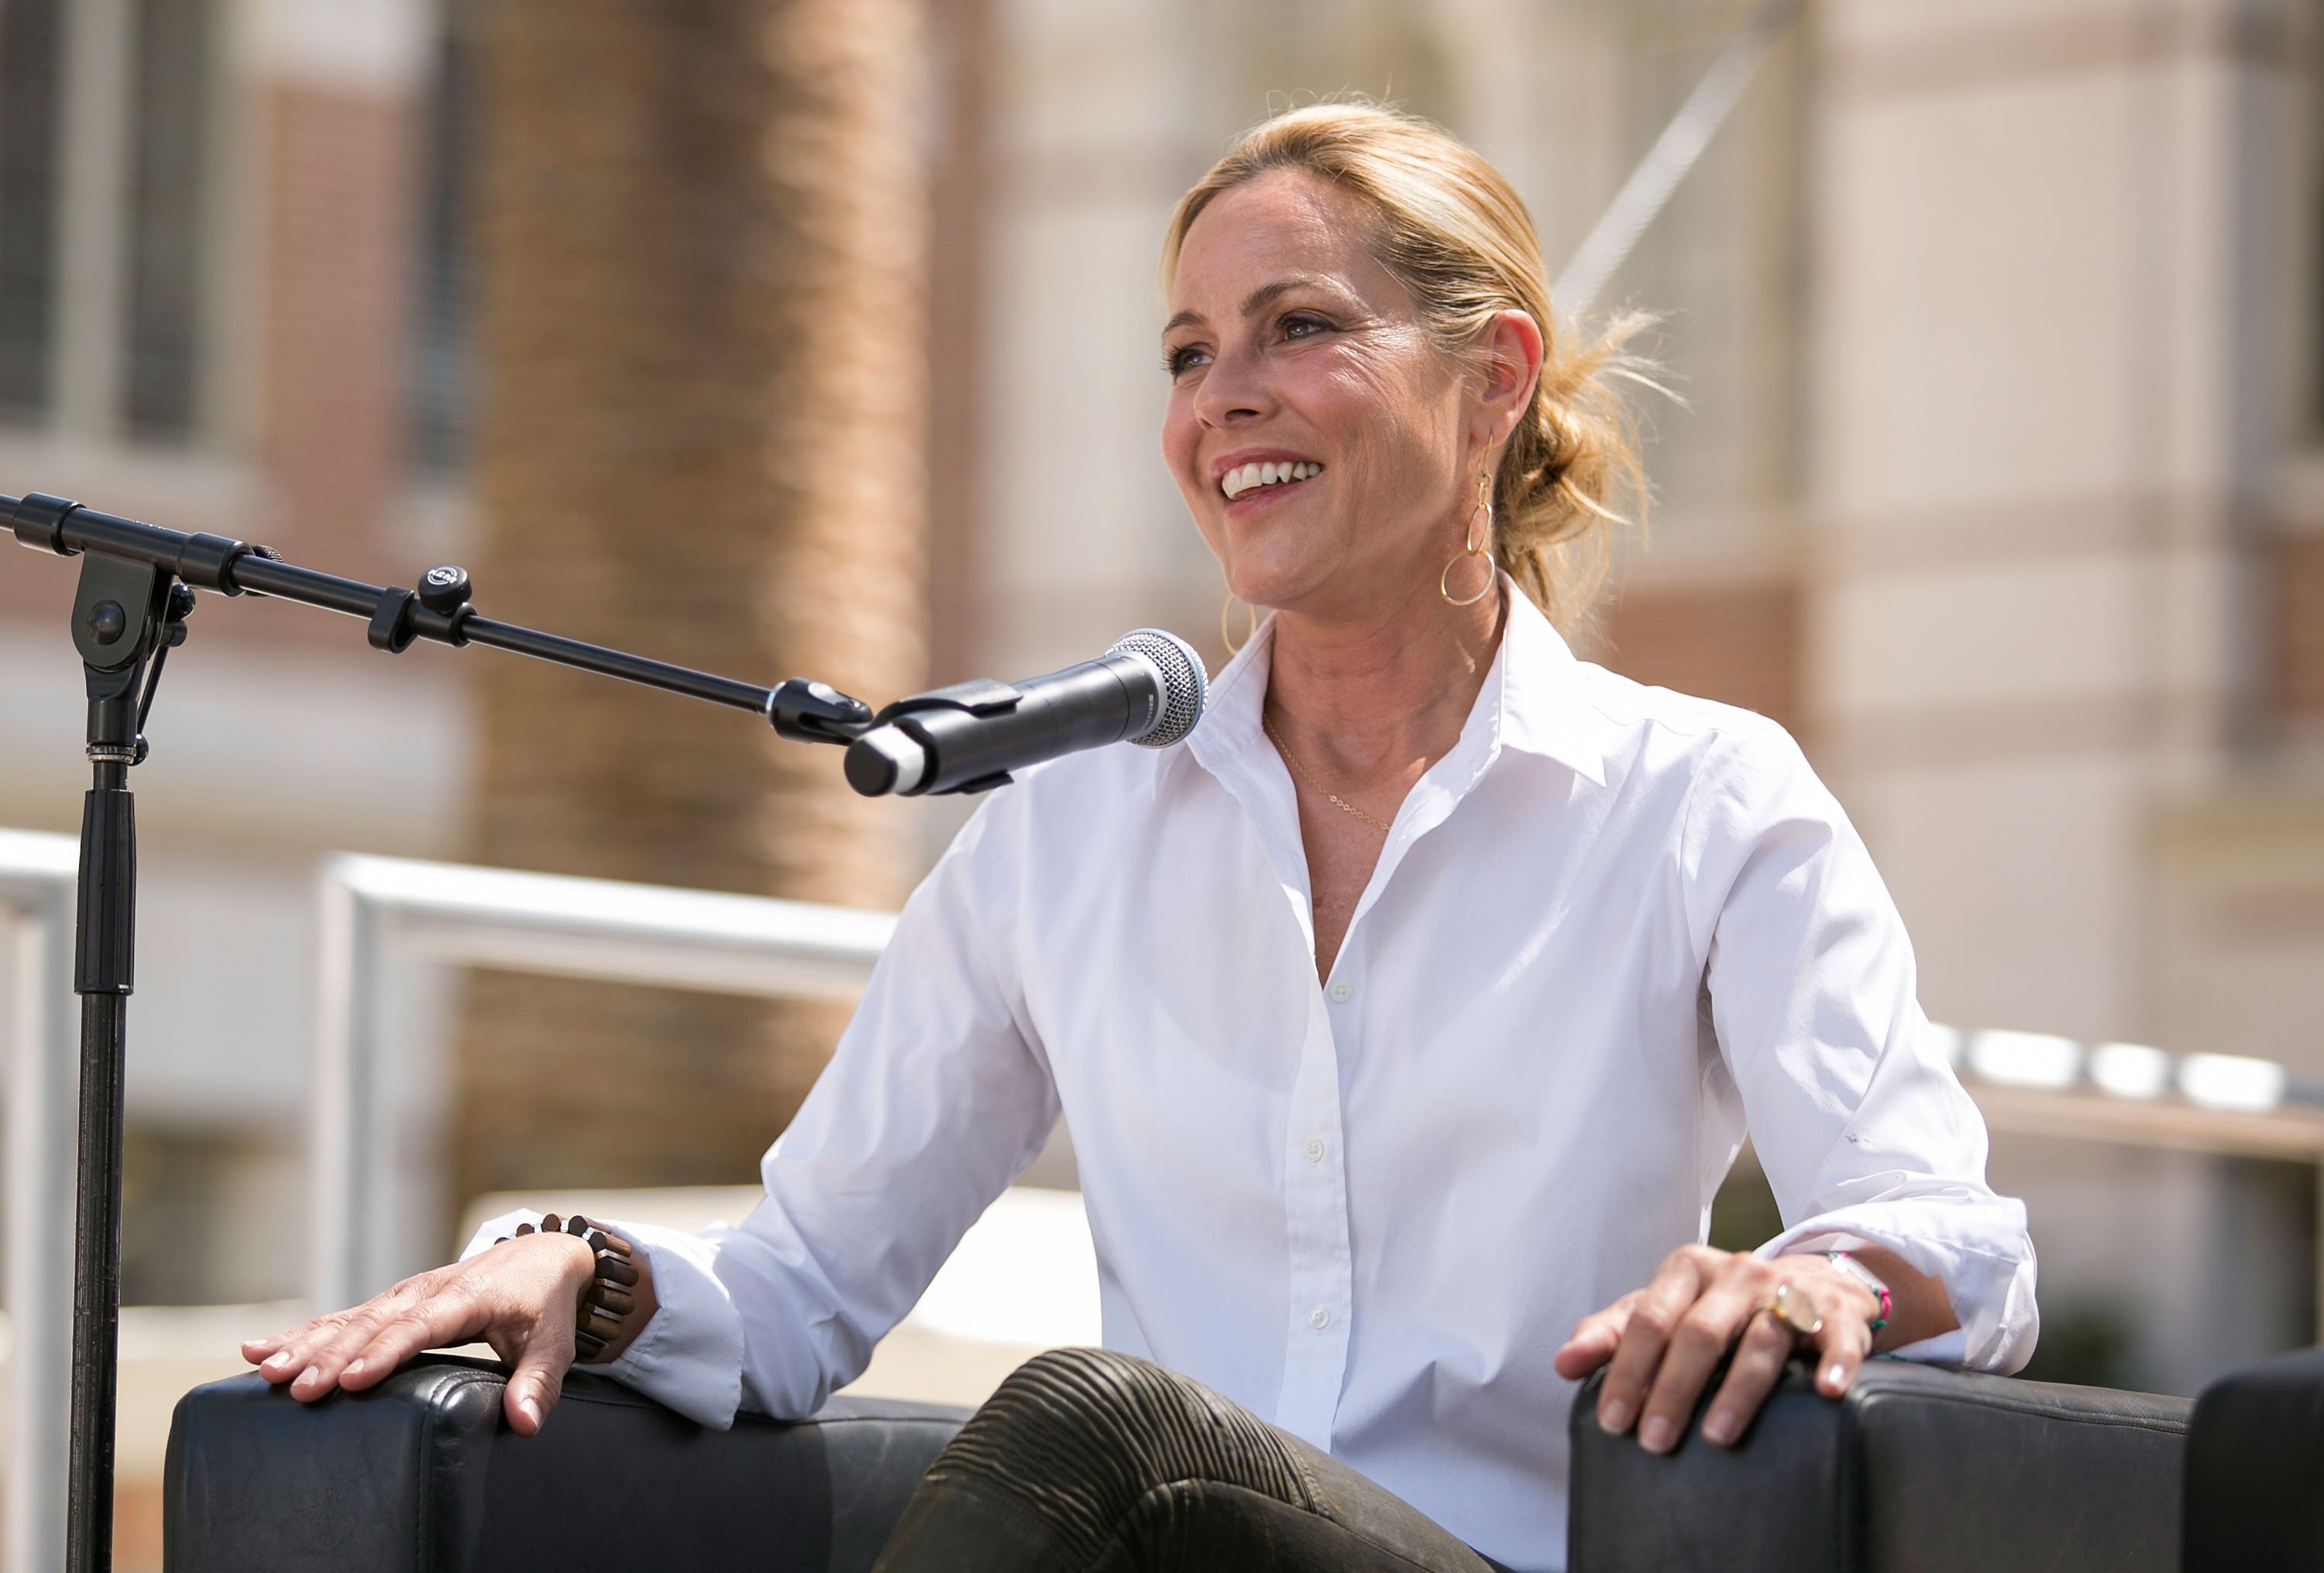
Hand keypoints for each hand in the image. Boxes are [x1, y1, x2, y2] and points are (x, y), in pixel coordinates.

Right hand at [241, 1231, 603, 1434]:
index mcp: (467, 1298)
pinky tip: (258, 1350)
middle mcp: (426, 1291)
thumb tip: (524, 1424)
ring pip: (348, 1319)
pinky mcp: (388, 1305)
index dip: (386, 1352)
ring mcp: (402, 1295)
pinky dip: (301, 1333)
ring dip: (306, 1344)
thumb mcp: (553, 1344)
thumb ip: (539, 1384)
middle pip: (373, 1324)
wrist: (537, 1257)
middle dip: (331, 1355)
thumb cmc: (543, 1308)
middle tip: (293, 1386)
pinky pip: (340, 1318)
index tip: (353, 1380)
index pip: (421, 1326)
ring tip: (264, 1369)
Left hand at [1552, 1245, 1880, 1453]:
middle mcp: (1736, 1274)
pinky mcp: (1833, 1313)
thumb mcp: (1663, 1308)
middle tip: (1654, 1441)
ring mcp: (1786, 1292)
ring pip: (1761, 1340)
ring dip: (1738, 1391)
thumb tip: (1562, 1364)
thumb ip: (1612, 1333)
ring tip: (1716, 1437)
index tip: (1613, 1421)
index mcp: (1687, 1268)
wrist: (1809, 1279)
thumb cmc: (1719, 1304)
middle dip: (1673, 1389)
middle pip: (1699, 1333)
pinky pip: (1834, 1337)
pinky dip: (1833, 1363)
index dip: (1628, 1371)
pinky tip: (1826, 1392)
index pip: (1648, 1319)